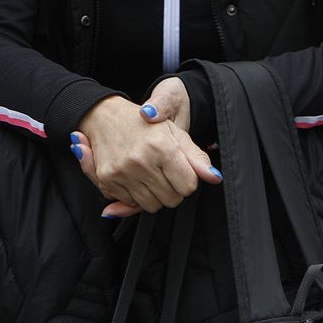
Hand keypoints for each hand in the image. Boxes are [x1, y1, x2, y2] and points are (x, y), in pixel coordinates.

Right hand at [71, 89, 219, 217]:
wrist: (107, 116)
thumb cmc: (147, 125)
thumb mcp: (176, 134)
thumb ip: (197, 158)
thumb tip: (216, 178)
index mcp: (162, 146)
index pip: (188, 186)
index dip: (187, 180)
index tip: (179, 169)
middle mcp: (141, 160)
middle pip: (171, 200)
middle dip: (172, 190)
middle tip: (163, 172)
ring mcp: (123, 171)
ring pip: (151, 206)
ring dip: (154, 195)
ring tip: (148, 174)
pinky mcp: (107, 180)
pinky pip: (131, 203)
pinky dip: (134, 195)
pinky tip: (133, 177)